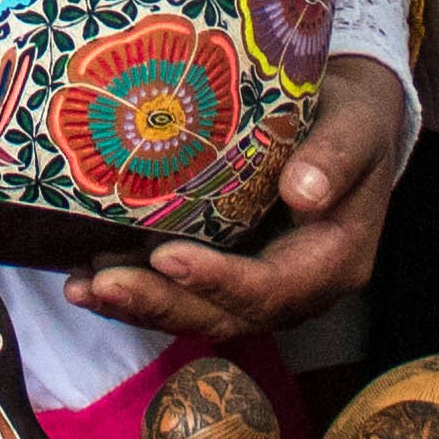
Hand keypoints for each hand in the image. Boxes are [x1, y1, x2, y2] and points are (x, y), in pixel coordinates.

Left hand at [73, 56, 407, 344]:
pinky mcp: (231, 274)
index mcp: (334, 263)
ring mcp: (261, 287)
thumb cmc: (355, 122)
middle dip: (161, 303)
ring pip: (197, 313)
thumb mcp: (357, 128)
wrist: (349, 127)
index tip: (167, 257)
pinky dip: (138, 290)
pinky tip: (88, 280)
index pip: (272, 289)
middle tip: (103, 283)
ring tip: (81, 289)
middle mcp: (296, 289)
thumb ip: (337, 157)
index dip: (219, 281)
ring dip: (138, 306)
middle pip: (225, 316)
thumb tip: (305, 192)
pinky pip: (184, 295)